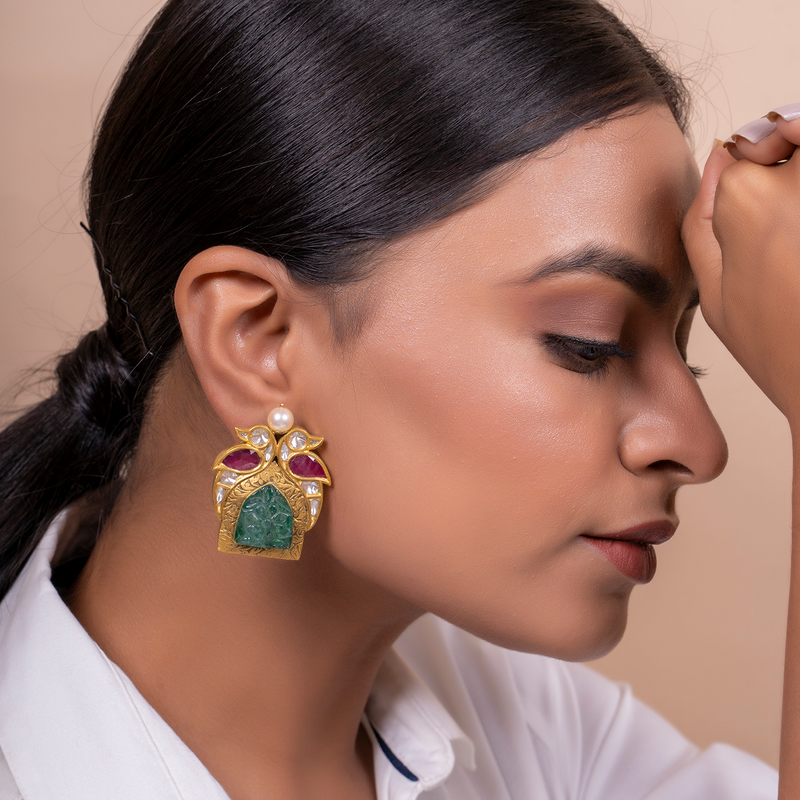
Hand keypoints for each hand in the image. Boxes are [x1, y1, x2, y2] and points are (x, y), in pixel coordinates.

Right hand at [683, 104, 799, 422]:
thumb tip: (717, 159)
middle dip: (788, 156)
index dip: (746, 176)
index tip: (754, 207)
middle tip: (789, 215)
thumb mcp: (713, 293)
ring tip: (798, 228)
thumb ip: (702, 218)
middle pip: (793, 131)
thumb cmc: (780, 348)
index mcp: (747, 197)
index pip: (743, 149)